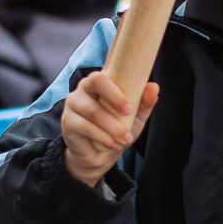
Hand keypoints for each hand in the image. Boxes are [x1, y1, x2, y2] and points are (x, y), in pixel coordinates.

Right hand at [62, 71, 158, 186]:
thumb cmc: (118, 130)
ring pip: (93, 110)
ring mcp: (74, 103)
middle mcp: (85, 88)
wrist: (100, 157)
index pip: (107, 66)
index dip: (114, 66)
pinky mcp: (68, 121)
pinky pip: (85, 126)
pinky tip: (112, 144)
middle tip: (129, 111)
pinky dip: (102, 136)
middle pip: (96, 80)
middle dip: (115, 96)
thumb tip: (154, 87)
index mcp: (103, 82)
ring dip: (112, 126)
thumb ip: (145, 102)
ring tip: (125, 138)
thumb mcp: (136, 117)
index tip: (130, 88)